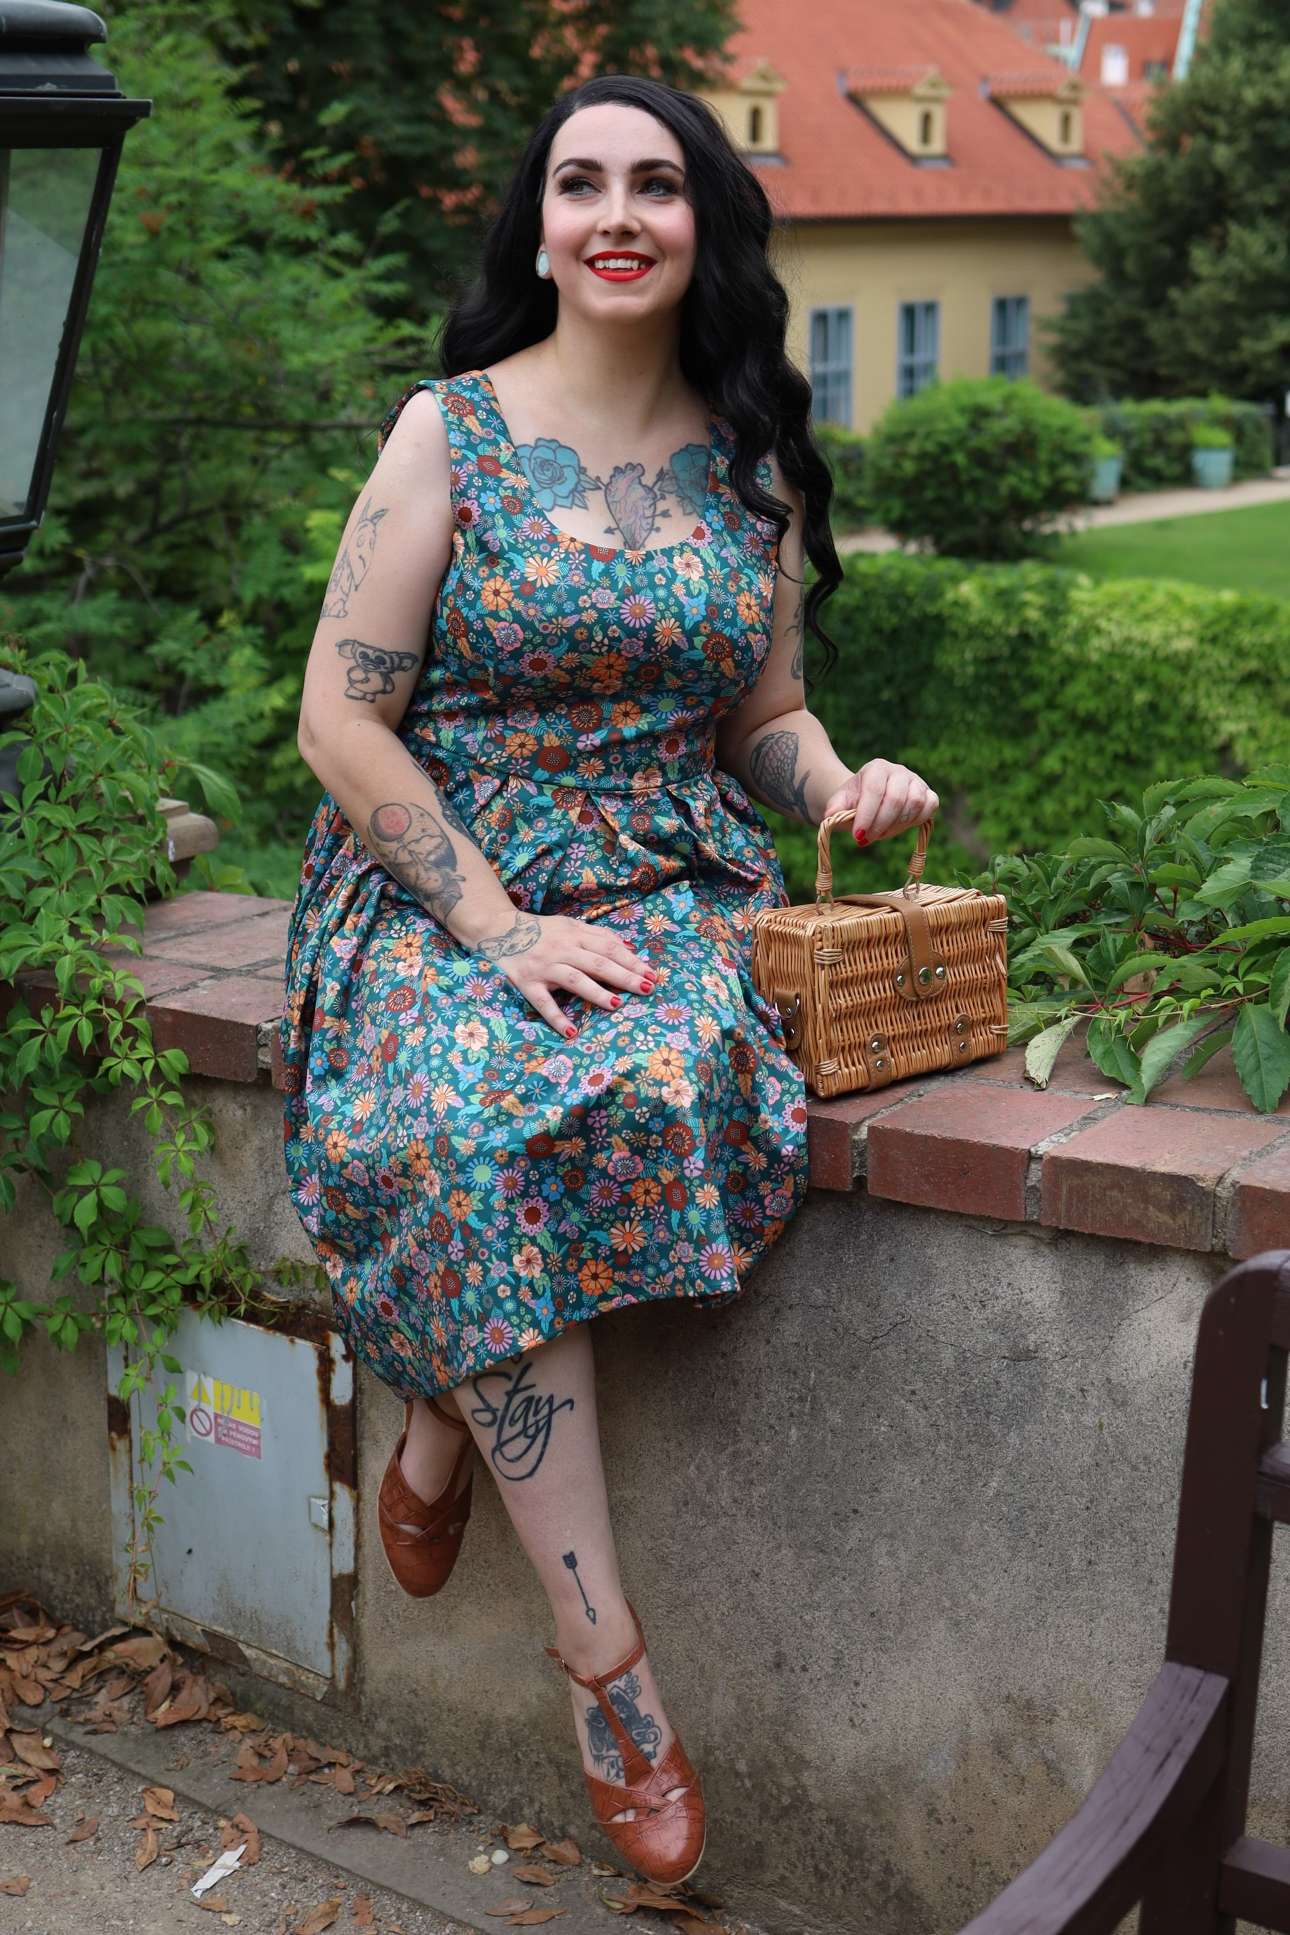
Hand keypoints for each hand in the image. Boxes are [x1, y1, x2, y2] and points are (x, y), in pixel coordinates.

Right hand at [468, 910, 656, 1037]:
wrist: (498, 930)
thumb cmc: (541, 931)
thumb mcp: (570, 926)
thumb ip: (598, 936)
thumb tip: (630, 949)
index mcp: (575, 934)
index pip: (609, 947)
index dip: (631, 961)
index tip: (652, 974)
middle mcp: (562, 949)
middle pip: (597, 963)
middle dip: (624, 976)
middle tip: (645, 989)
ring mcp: (544, 967)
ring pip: (574, 979)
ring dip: (596, 992)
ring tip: (616, 1005)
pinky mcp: (527, 983)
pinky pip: (543, 1002)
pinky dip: (556, 1017)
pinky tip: (571, 1031)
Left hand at [818, 759, 939, 848]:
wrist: (869, 800)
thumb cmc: (854, 803)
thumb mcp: (840, 804)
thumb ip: (835, 808)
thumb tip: (831, 815)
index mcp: (876, 768)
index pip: (874, 790)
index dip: (867, 815)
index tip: (858, 836)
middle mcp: (898, 771)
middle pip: (896, 798)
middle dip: (881, 824)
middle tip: (867, 839)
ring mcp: (916, 781)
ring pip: (915, 803)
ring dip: (897, 825)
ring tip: (881, 833)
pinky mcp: (929, 794)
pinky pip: (930, 807)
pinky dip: (916, 821)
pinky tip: (899, 827)